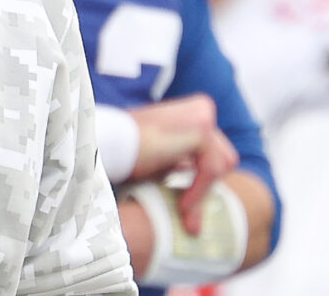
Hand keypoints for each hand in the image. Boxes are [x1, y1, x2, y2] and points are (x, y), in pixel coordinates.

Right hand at [128, 94, 238, 233]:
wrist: (106, 142)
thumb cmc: (125, 151)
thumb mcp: (162, 158)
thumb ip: (182, 163)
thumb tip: (194, 183)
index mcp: (195, 111)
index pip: (214, 154)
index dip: (202, 184)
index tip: (185, 210)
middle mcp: (203, 108)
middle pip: (223, 160)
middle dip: (205, 190)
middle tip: (189, 220)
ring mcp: (204, 116)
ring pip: (219, 168)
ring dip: (201, 195)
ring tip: (184, 216)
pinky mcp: (201, 130)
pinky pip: (211, 171)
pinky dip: (198, 192)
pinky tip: (182, 206)